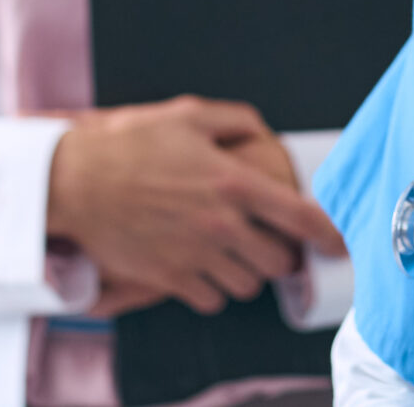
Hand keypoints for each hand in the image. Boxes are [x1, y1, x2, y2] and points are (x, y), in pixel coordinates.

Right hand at [45, 96, 342, 314]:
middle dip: (280, 254)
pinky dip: (214, 289)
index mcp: (232, 181)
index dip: (328, 234)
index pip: (299, 216)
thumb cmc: (128, 144)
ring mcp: (195, 255)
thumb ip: (235, 120)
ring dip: (247, 272)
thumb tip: (263, 131)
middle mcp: (220, 223)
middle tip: (268, 242)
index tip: (340, 244)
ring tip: (233, 254)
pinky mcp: (169, 278)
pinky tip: (203, 267)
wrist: (73, 182)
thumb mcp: (187, 114)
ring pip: (248, 285)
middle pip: (278, 261)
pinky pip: (212, 299)